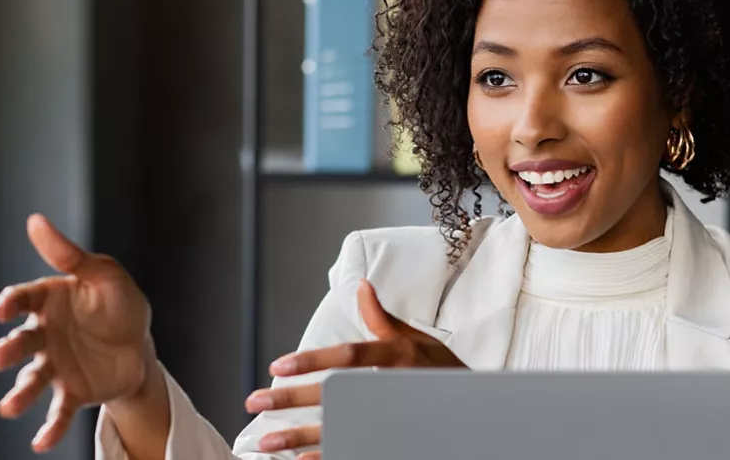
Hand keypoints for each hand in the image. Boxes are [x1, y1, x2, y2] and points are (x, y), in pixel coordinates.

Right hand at [0, 214, 153, 452]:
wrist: (140, 344)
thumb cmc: (118, 303)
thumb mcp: (103, 273)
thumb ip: (70, 255)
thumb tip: (35, 221)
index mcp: (48, 301)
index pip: (22, 300)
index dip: (10, 303)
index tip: (2, 309)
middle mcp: (43, 335)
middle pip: (20, 343)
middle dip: (6, 352)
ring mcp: (54, 365)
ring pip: (31, 380)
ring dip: (18, 395)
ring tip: (8, 409)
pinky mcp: (71, 391)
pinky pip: (58, 410)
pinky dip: (49, 427)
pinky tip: (40, 443)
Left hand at [244, 280, 466, 459]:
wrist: (474, 411)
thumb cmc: (443, 372)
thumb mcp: (417, 340)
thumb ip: (383, 319)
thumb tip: (362, 287)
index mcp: (396, 358)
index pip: (348, 356)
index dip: (312, 360)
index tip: (278, 365)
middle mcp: (390, 389)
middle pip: (332, 396)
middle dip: (290, 400)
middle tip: (255, 401)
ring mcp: (388, 421)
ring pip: (335, 431)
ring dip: (297, 438)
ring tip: (265, 441)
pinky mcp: (388, 442)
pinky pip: (350, 453)